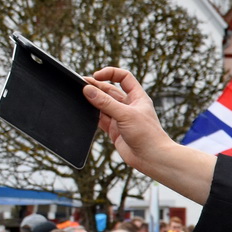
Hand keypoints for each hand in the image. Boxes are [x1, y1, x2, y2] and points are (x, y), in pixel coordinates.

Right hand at [83, 68, 216, 202]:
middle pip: (110, 90)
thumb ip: (105, 103)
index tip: (96, 76)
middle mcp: (129, 106)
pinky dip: (91, 114)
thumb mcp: (125, 115)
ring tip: (78, 95)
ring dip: (92, 100)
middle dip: (96, 86)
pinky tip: (83, 111)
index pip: (124, 78)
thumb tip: (87, 90)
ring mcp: (121, 118)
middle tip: (80, 84)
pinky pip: (100, 118)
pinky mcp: (114, 130)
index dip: (110, 73)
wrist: (152, 158)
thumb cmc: (147, 135)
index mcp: (138, 97)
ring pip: (103, 105)